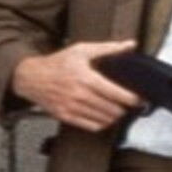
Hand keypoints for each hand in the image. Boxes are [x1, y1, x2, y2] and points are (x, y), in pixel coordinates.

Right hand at [11, 40, 140, 130]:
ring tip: (119, 109)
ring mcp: (72, 108)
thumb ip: (108, 48)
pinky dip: (102, 124)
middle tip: (130, 104)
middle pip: (112, 109)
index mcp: (85, 77)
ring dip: (115, 116)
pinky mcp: (66, 117)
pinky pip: (91, 127)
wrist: (32, 77)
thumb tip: (131, 44)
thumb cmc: (58, 63)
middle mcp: (79, 95)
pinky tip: (105, 116)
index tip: (139, 99)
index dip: (131, 98)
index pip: (115, 93)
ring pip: (104, 120)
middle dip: (125, 108)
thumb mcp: (82, 50)